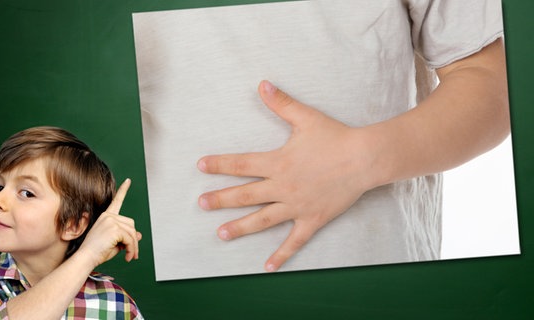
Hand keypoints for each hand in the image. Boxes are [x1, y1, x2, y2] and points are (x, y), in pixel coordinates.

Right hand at [80, 179, 142, 267]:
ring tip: (130, 256)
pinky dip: (132, 249)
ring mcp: (111, 221)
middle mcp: (109, 216)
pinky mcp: (114, 228)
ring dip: (134, 247)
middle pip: (131, 225)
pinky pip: (131, 239)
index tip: (128, 181)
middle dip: (134, 240)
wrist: (86, 258)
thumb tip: (139, 235)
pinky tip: (127, 256)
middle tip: (133, 253)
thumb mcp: (115, 243)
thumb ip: (127, 237)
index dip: (123, 190)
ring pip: (132, 233)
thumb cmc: (97, 252)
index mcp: (106, 217)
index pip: (116, 201)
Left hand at [198, 81, 376, 271]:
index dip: (219, 164)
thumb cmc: (335, 137)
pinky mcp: (312, 219)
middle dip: (220, 199)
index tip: (200, 166)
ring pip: (262, 220)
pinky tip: (268, 266)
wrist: (364, 158)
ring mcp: (296, 206)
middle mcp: (283, 187)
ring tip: (220, 234)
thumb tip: (262, 84)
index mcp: (278, 162)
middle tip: (201, 204)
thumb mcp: (306, 117)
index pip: (241, 164)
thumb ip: (281, 103)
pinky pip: (294, 241)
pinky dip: (281, 255)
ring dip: (240, 227)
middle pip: (245, 195)